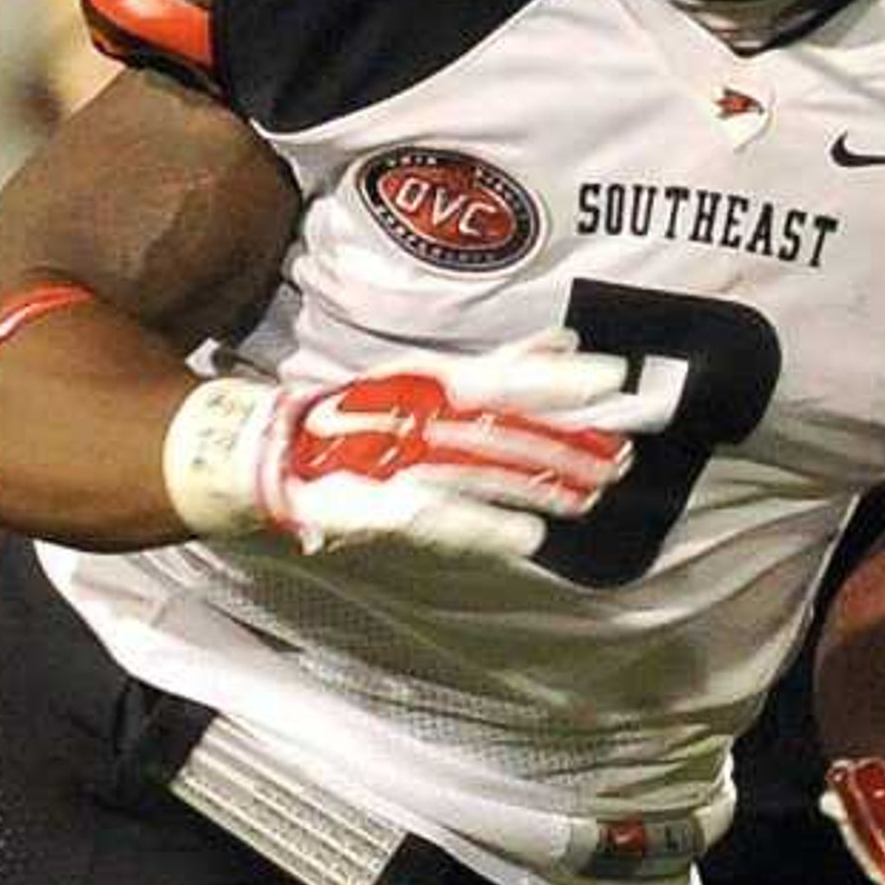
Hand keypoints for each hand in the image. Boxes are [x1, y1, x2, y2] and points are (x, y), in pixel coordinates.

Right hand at [167, 334, 668, 558]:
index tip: (614, 377)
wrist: (258, 453)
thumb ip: (495, 368)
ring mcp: (396, 459)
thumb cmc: (355, 418)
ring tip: (595, 493)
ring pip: (482, 471)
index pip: (501, 374)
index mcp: (425, 380)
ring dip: (542, 482)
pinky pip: (439, 520)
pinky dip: (484, 529)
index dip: (556, 376)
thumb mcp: (424, 381)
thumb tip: (561, 343)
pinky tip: (529, 542)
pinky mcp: (377, 506)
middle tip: (626, 448)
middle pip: (503, 422)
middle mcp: (415, 413)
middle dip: (568, 436)